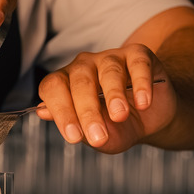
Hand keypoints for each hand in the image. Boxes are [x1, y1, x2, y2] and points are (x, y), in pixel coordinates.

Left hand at [36, 44, 177, 153]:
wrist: (150, 120)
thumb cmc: (116, 127)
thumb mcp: (95, 136)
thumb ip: (74, 126)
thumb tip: (43, 112)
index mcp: (66, 83)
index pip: (53, 88)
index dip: (61, 111)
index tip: (74, 137)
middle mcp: (84, 67)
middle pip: (80, 82)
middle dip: (88, 111)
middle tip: (98, 136)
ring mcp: (111, 58)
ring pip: (108, 71)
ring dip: (113, 95)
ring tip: (120, 116)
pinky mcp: (138, 56)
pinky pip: (137, 64)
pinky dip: (140, 83)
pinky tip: (143, 103)